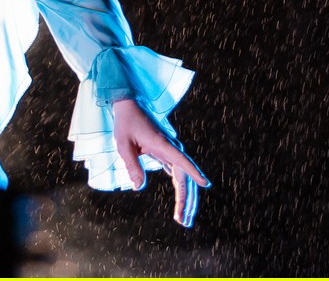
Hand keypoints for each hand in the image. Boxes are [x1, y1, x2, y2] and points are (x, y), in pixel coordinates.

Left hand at [112, 99, 210, 226]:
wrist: (129, 107)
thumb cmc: (126, 124)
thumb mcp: (123, 144)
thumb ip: (131, 165)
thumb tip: (139, 187)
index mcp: (163, 145)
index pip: (182, 161)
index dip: (194, 172)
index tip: (205, 184)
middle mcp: (171, 149)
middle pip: (185, 177)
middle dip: (187, 200)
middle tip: (184, 221)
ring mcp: (171, 152)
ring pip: (183, 178)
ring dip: (185, 198)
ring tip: (184, 219)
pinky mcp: (167, 155)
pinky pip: (177, 175)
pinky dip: (179, 190)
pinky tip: (181, 204)